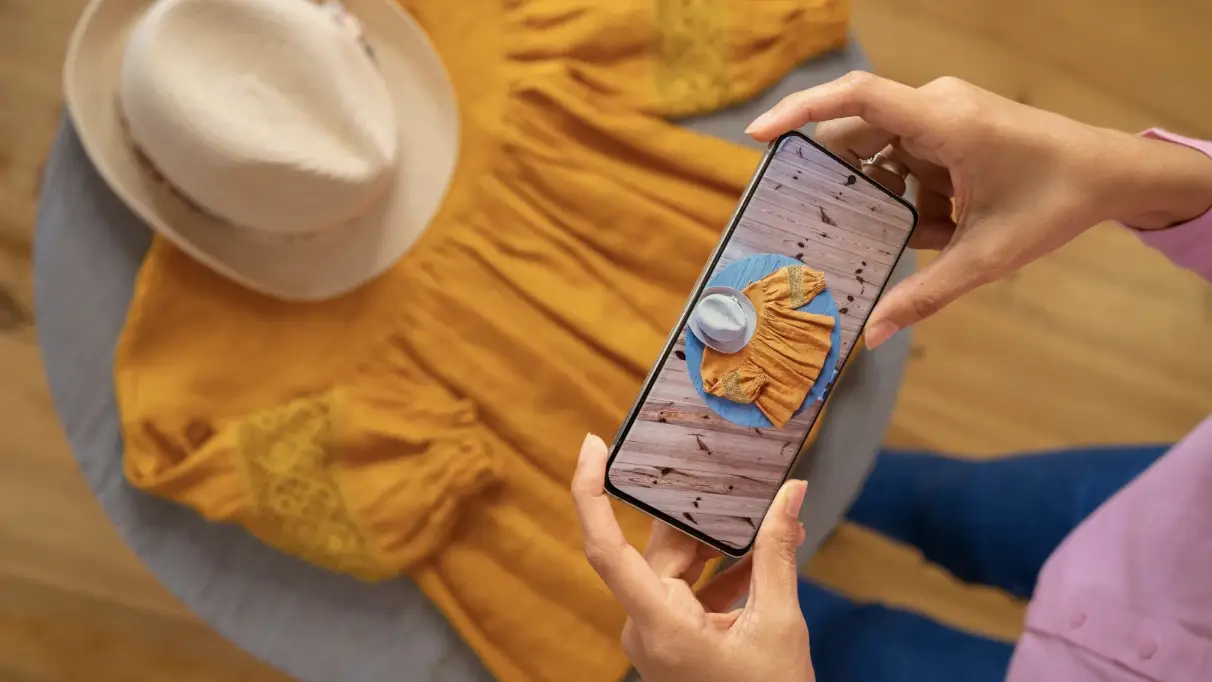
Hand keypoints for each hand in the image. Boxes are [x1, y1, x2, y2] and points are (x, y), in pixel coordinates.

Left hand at [572, 434, 813, 681]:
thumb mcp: (778, 623)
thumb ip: (778, 553)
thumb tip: (792, 493)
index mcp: (658, 622)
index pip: (604, 548)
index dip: (590, 492)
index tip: (593, 446)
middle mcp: (646, 625)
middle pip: (660, 551)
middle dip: (700, 516)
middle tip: (735, 478)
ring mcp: (657, 634)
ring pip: (677, 569)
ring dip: (719, 546)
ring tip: (764, 520)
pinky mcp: (673, 639)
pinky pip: (689, 592)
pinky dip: (722, 574)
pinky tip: (760, 556)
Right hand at [746, 73, 1211, 347]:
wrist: (1111, 175)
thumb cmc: (1055, 205)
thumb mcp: (985, 258)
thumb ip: (923, 296)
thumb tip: (870, 336)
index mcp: (944, 122)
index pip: (856, 98)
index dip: (800, 110)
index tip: (758, 136)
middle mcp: (936, 106)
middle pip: (860, 137)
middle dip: (848, 184)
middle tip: (826, 223)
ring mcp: (943, 113)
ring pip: (884, 153)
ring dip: (893, 197)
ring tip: (929, 233)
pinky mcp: (950, 125)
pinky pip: (908, 158)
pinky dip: (915, 195)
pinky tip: (946, 225)